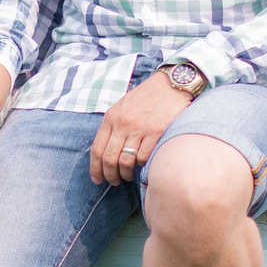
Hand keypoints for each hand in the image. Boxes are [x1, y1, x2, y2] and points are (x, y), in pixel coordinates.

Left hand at [88, 71, 194, 185]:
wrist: (171, 83)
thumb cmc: (146, 96)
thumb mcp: (123, 106)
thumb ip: (113, 125)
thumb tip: (105, 151)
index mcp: (111, 117)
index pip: (97, 149)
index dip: (95, 168)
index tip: (97, 179)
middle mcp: (123, 123)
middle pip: (109, 159)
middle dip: (110, 175)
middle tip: (114, 182)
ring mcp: (140, 129)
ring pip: (126, 162)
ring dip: (126, 174)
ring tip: (128, 176)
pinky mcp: (156, 132)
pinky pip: (144, 157)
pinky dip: (141, 165)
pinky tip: (143, 165)